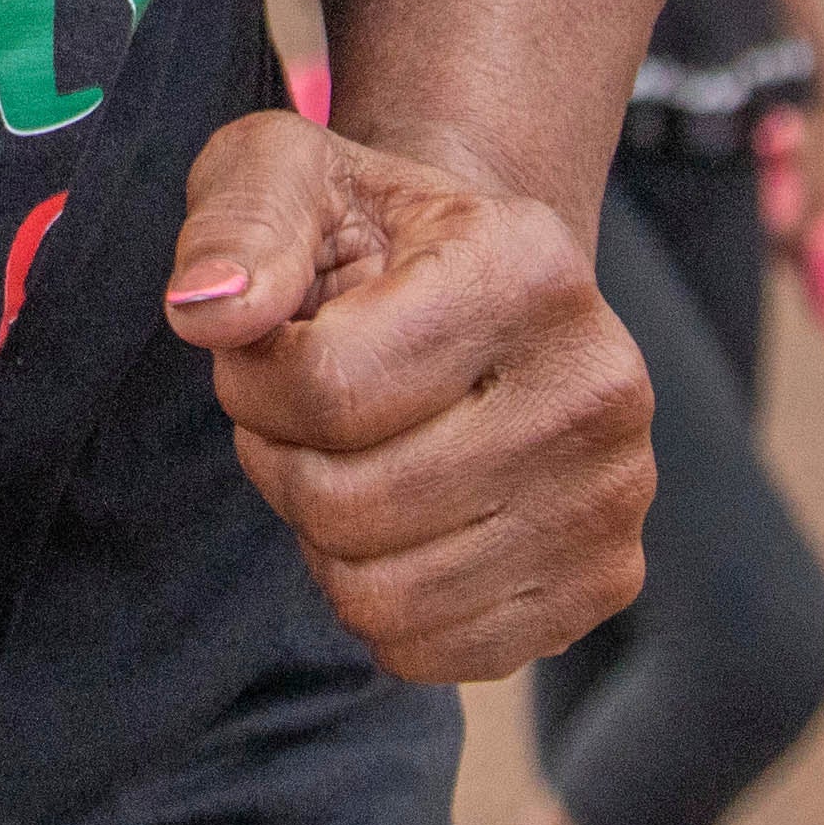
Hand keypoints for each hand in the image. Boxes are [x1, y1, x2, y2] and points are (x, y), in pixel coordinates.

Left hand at [168, 110, 655, 681]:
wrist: (474, 281)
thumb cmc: (363, 230)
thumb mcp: (284, 172)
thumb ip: (239, 220)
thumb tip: (211, 311)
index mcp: (527, 266)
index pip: (328, 384)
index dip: (250, 383)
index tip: (262, 346)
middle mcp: (598, 383)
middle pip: (348, 501)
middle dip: (282, 461)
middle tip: (300, 412)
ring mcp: (612, 495)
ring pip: (380, 595)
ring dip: (322, 536)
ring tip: (348, 458)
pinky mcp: (602, 583)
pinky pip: (429, 652)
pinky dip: (376, 599)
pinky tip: (396, 520)